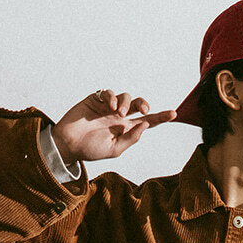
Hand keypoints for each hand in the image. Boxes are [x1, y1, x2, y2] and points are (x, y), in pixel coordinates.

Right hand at [52, 90, 176, 166]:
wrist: (68, 144)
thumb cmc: (90, 149)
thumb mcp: (114, 149)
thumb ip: (131, 138)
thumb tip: (146, 124)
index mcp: (126, 129)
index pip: (148, 121)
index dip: (161, 117)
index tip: (175, 114)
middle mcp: (120, 117)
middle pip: (139, 104)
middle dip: (144, 103)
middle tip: (144, 110)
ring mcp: (108, 107)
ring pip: (126, 97)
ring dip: (126, 102)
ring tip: (118, 112)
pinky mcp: (96, 100)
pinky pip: (109, 93)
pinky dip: (113, 97)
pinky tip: (110, 105)